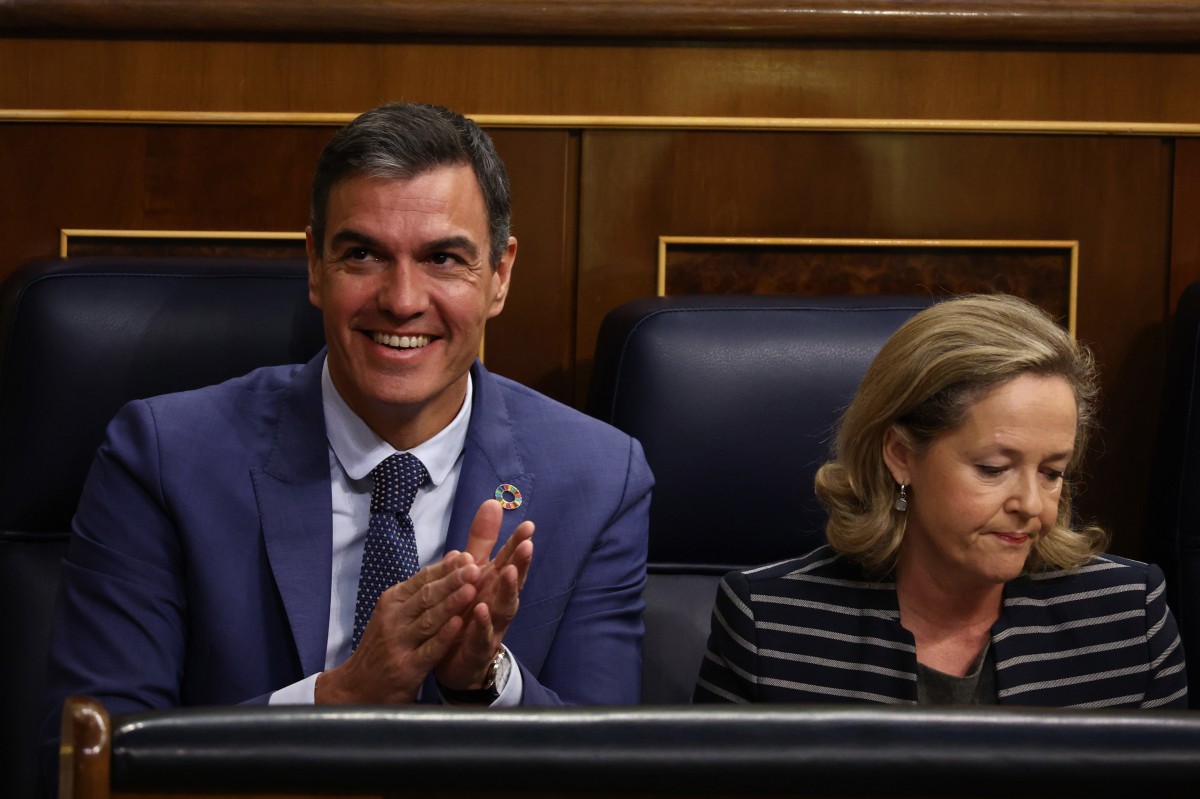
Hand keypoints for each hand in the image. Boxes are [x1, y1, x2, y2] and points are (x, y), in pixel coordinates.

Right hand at [315, 551, 480, 703]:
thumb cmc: (382, 646)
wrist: (356, 687)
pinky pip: (429, 649)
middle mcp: (393, 619)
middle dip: (452, 581)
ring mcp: (398, 643)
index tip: (468, 557)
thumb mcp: (395, 613)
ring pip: (429, 620)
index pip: (422, 580)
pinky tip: (460, 624)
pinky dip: (444, 636)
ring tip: (471, 589)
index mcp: (391, 602)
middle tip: (475, 568)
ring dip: (451, 604)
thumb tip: (453, 557)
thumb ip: (422, 588)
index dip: (446, 569)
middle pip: (426, 597)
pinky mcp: (406, 668)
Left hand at [434, 499, 533, 689]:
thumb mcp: (474, 572)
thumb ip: (483, 540)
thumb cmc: (470, 609)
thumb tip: (493, 502)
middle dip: (520, 564)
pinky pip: (482, 637)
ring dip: (507, 591)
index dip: (519, 543)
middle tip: (527, 545)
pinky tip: (479, 611)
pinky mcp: (479, 649)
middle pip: (513, 582)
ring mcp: (492, 627)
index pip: (510, 560)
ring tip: (508, 573)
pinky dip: (482, 625)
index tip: (528, 525)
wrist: (457, 661)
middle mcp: (499, 603)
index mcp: (496, 583)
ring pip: (504, 609)